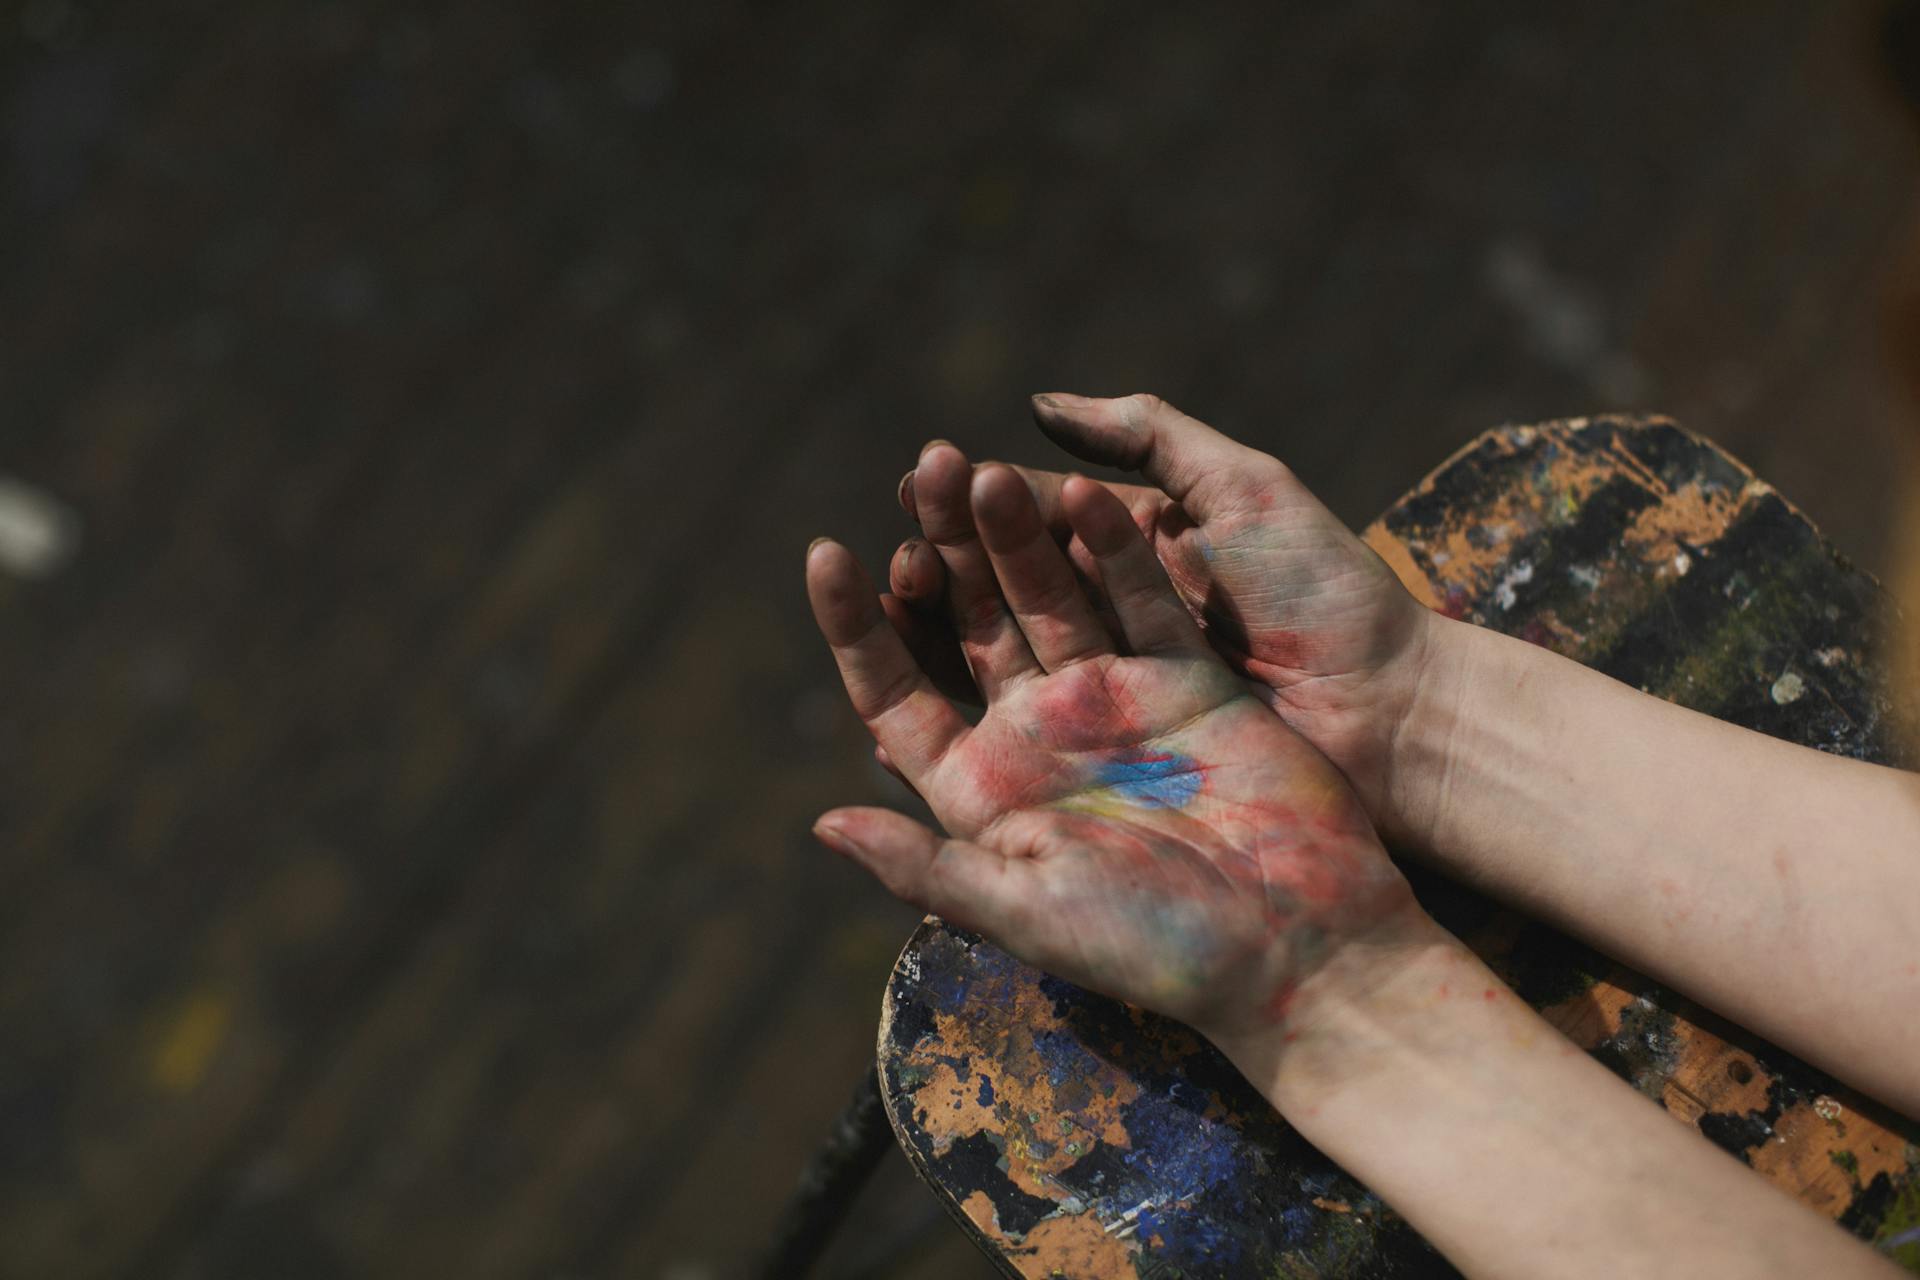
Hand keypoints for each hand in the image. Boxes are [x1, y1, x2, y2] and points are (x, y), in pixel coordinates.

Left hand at [807, 458, 1416, 1040]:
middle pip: (971, 621)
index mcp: (983, 787)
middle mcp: (1039, 733)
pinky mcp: (1189, 677)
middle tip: (925, 466)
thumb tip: (820, 821)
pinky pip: (1142, 598)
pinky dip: (1115, 550)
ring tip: (988, 467)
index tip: (828, 550)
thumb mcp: (1030, 912)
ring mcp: (1114, 698)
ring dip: (1017, 532)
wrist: (1299, 946)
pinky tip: (1083, 494)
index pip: (898, 690)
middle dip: (944, 546)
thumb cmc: (1156, 948)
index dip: (856, 627)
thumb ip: (925, 866)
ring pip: (1049, 594)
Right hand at [889, 395, 1440, 842]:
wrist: (1390, 717)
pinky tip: (907, 696)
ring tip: (891, 611)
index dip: (972, 503)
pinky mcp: (1108, 751)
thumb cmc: (1326, 593)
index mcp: (1132, 550)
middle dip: (944, 562)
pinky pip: (1020, 728)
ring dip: (939, 632)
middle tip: (896, 551)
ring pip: (995, 654)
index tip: (918, 482)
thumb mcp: (1243, 488)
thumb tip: (1035, 405)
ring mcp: (1103, 689)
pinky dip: (965, 711)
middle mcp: (1106, 617)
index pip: (1029, 518)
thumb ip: (1146, 439)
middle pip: (1000, 584)